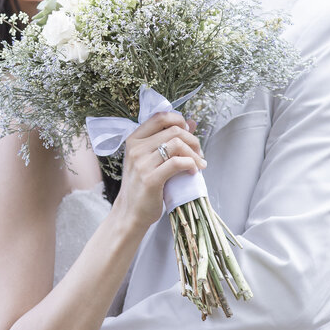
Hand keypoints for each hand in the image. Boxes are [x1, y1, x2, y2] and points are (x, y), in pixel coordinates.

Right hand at [116, 112, 206, 230]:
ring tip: (199, 164)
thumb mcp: (150, 159)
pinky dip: (191, 164)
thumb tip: (191, 122)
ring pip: (177, 144)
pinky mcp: (151, 179)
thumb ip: (168, 139)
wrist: (130, 212)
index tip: (188, 132)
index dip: (179, 120)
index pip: (160, 117)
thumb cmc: (141, 186)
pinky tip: (193, 171)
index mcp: (134, 139)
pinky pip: (177, 163)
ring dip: (194, 153)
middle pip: (173, 130)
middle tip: (199, 153)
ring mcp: (142, 163)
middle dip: (192, 140)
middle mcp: (136, 148)